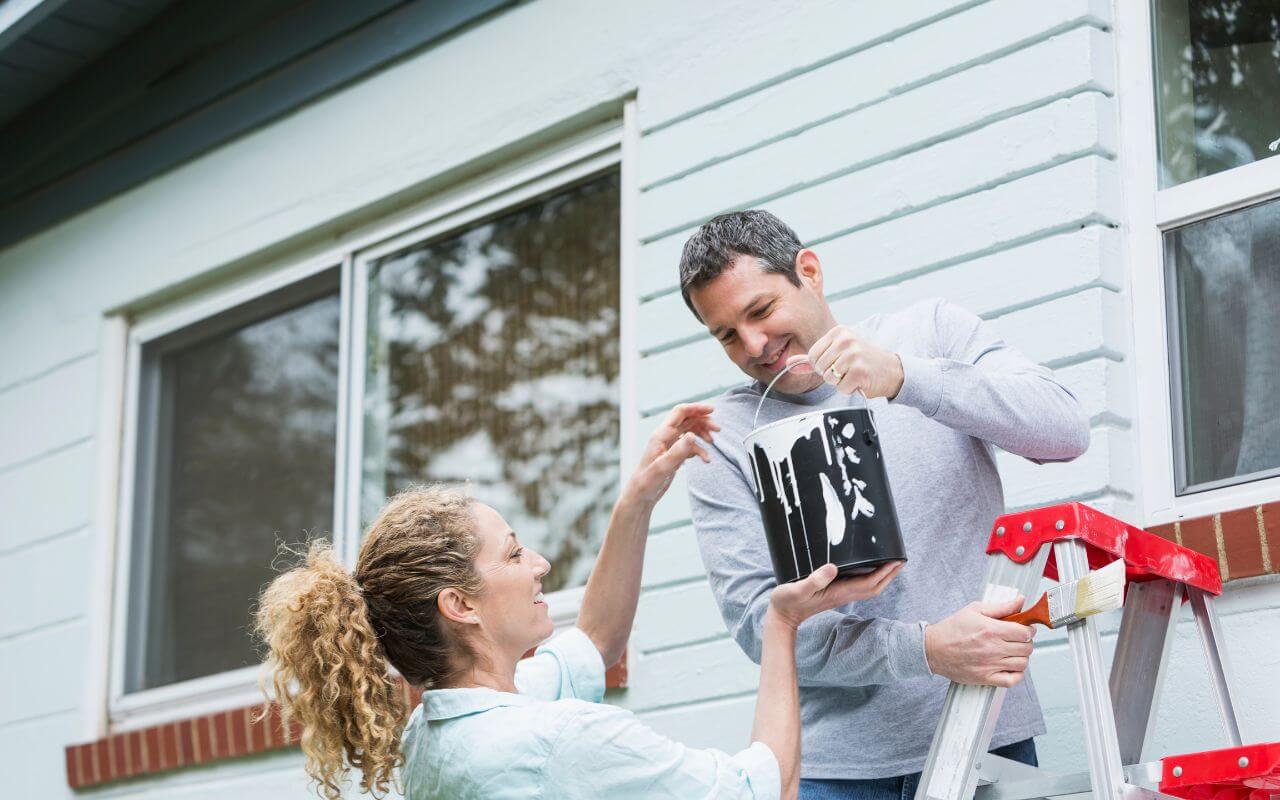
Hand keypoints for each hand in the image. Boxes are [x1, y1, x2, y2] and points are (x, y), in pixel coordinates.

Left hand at [625, 403, 718, 505]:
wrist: (641, 495)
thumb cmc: (647, 482)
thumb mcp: (663, 467)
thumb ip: (678, 451)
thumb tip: (692, 435)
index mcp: (661, 434)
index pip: (680, 412)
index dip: (696, 408)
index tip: (713, 410)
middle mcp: (666, 436)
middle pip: (688, 420)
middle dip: (704, 422)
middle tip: (718, 430)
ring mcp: (670, 445)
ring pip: (690, 431)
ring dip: (703, 434)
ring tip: (713, 443)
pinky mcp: (674, 454)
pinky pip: (690, 446)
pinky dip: (700, 449)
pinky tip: (706, 460)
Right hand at [767, 561, 902, 628]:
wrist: (783, 617)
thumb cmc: (787, 602)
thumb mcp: (797, 589)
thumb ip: (815, 579)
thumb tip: (834, 567)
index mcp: (838, 592)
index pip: (868, 583)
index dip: (883, 573)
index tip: (895, 561)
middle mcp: (843, 595)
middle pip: (874, 587)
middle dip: (889, 575)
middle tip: (901, 560)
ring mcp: (840, 595)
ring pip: (869, 587)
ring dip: (883, 577)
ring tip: (891, 563)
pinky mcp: (835, 593)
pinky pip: (859, 586)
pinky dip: (870, 577)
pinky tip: (869, 568)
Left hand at [785, 325, 903, 398]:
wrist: (890, 370)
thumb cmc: (861, 361)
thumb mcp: (837, 354)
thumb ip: (812, 359)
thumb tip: (788, 364)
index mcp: (839, 332)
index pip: (813, 355)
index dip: (821, 365)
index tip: (836, 363)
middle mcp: (846, 340)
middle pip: (820, 367)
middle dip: (830, 374)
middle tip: (847, 369)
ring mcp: (854, 355)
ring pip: (829, 378)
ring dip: (840, 382)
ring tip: (853, 374)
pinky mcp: (860, 371)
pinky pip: (841, 388)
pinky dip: (849, 388)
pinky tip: (859, 380)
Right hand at [923, 597, 1035, 686]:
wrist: (933, 649)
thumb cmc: (952, 629)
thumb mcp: (975, 610)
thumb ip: (1001, 606)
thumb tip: (1020, 601)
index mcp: (992, 630)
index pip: (1025, 633)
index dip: (1029, 629)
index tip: (1025, 628)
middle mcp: (993, 649)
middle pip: (1026, 648)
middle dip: (1026, 642)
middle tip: (1018, 639)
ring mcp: (990, 665)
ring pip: (1022, 663)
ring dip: (1022, 657)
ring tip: (1014, 652)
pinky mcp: (986, 678)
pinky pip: (1012, 680)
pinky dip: (1017, 674)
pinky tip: (1011, 666)